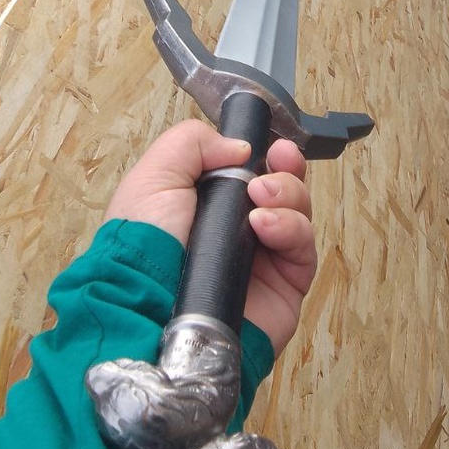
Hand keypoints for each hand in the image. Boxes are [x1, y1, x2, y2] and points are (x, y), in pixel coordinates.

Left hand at [104, 120, 315, 355]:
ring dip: (288, 195)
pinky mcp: (284, 287)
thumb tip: (240, 149)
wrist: (148, 304)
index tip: (273, 146)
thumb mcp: (156, 175)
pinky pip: (303, 250)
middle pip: (284, 190)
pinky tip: (264, 226)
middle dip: (288, 171)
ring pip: (299, 215)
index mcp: (209, 204)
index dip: (268, 156)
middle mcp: (238, 231)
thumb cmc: (144, 241)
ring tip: (261, 198)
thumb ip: (193, 143)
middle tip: (280, 161)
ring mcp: (264, 260)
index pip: (252, 173)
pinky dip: (291, 229)